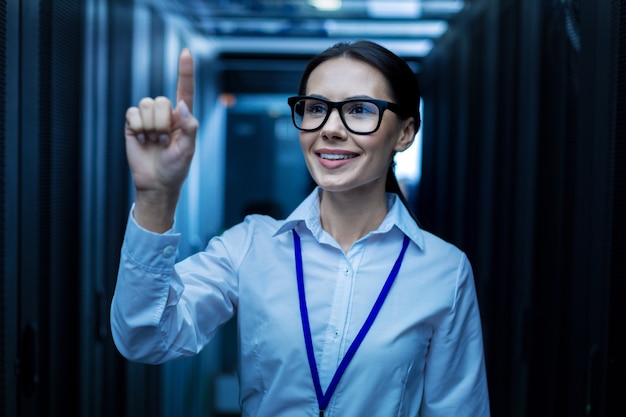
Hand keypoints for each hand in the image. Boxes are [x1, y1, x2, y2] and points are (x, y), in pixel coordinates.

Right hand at [124, 48, 198, 230]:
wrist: (156, 183)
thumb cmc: (175, 168)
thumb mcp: (188, 150)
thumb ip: (189, 126)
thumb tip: (181, 105)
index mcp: (183, 117)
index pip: (185, 90)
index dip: (185, 71)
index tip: (186, 52)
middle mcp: (166, 114)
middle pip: (161, 101)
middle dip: (163, 123)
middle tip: (165, 141)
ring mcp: (149, 118)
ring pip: (146, 105)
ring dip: (151, 126)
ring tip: (154, 141)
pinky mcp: (133, 124)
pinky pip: (132, 114)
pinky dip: (138, 128)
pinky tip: (143, 140)